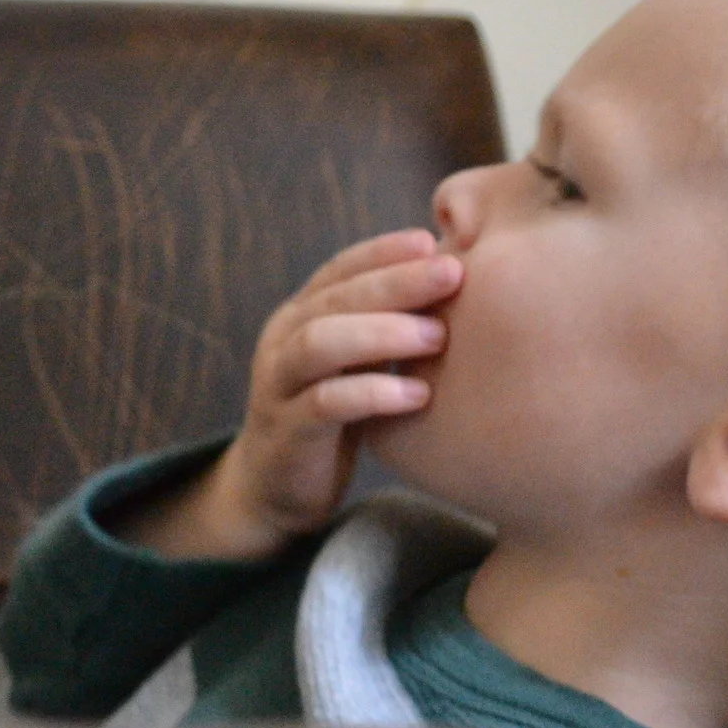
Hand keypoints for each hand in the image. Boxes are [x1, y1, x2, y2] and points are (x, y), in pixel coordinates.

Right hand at [120, 229, 460, 559]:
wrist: (274, 487)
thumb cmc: (332, 415)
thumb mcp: (355, 361)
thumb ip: (383, 323)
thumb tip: (453, 281)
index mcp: (301, 315)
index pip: (340, 269)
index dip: (383, 251)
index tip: (433, 240)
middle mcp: (284, 340)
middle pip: (335, 298)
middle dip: (396, 282)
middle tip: (453, 274)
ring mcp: (279, 384)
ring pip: (321, 343)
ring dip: (383, 333)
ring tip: (437, 337)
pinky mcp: (288, 431)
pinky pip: (326, 404)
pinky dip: (372, 394)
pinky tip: (418, 396)